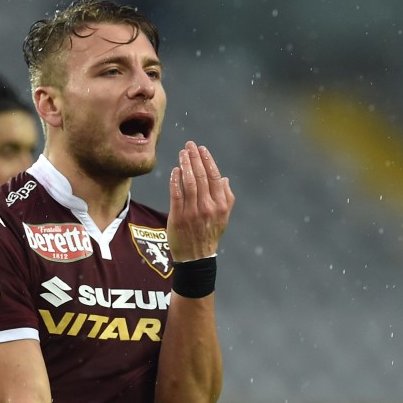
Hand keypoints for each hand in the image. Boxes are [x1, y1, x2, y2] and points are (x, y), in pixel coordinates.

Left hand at [167, 140, 233, 261]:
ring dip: (185, 165)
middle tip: (189, 145)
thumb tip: (225, 179)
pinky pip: (176, 194)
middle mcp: (208, 207)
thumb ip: (227, 198)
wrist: (196, 257)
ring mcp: (193, 212)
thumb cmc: (209, 235)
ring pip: (189, 183)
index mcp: (221, 205)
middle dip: (195, 158)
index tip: (201, 149)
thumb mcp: (224, 218)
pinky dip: (176, 180)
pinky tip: (175, 170)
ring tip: (182, 153)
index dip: (207, 160)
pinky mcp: (179, 216)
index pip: (215, 177)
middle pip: (202, 176)